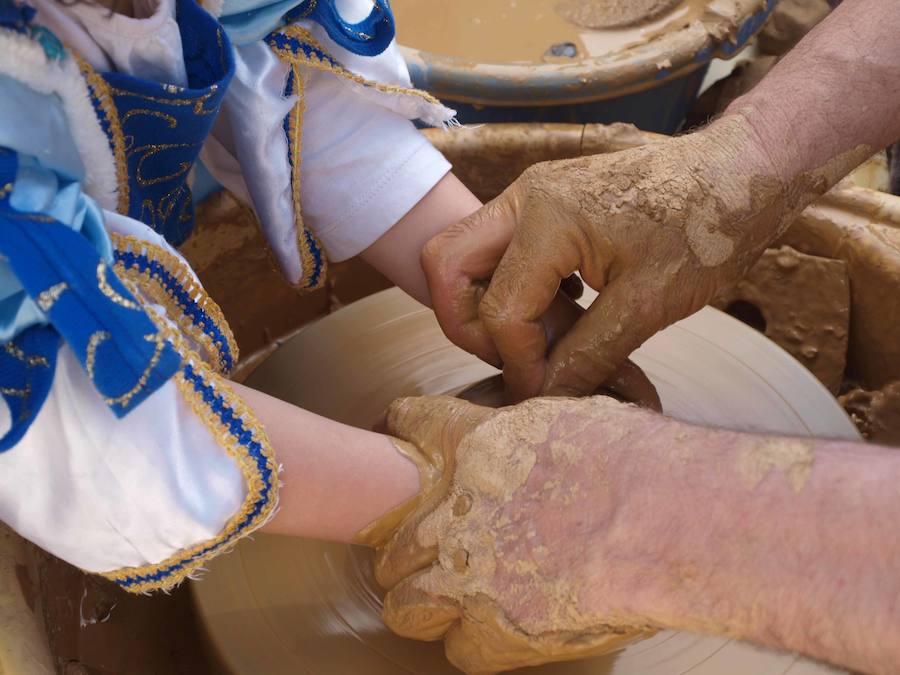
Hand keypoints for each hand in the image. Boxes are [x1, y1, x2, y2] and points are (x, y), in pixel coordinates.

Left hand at [373, 395, 663, 673]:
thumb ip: (531, 435)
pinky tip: (505, 632)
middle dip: (411, 549)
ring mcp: (467, 574)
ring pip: (404, 604)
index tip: (405, 437)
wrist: (664, 518)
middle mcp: (455, 509)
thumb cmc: (638, 462)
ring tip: (452, 602)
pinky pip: (458, 651)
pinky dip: (478, 645)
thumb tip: (535, 442)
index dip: (407, 431)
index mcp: (474, 444)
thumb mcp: (574, 420)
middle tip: (440, 551)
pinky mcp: (493, 631)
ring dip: (425, 604)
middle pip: (393, 538)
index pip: (410, 423)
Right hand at [423, 115, 795, 399]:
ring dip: (485, 304)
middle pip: (445, 267)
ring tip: (543, 336)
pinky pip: (498, 250)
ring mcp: (532, 197)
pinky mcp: (547, 204)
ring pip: (465, 256)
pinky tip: (560, 310)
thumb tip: (545, 396)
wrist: (743, 173)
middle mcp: (524, 198)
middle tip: (516, 356)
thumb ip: (588, 355)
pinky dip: (509, 286)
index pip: (499, 310)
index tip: (546, 391)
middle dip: (466, 324)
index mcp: (546, 218)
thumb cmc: (708, 228)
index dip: (518, 362)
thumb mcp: (649, 303)